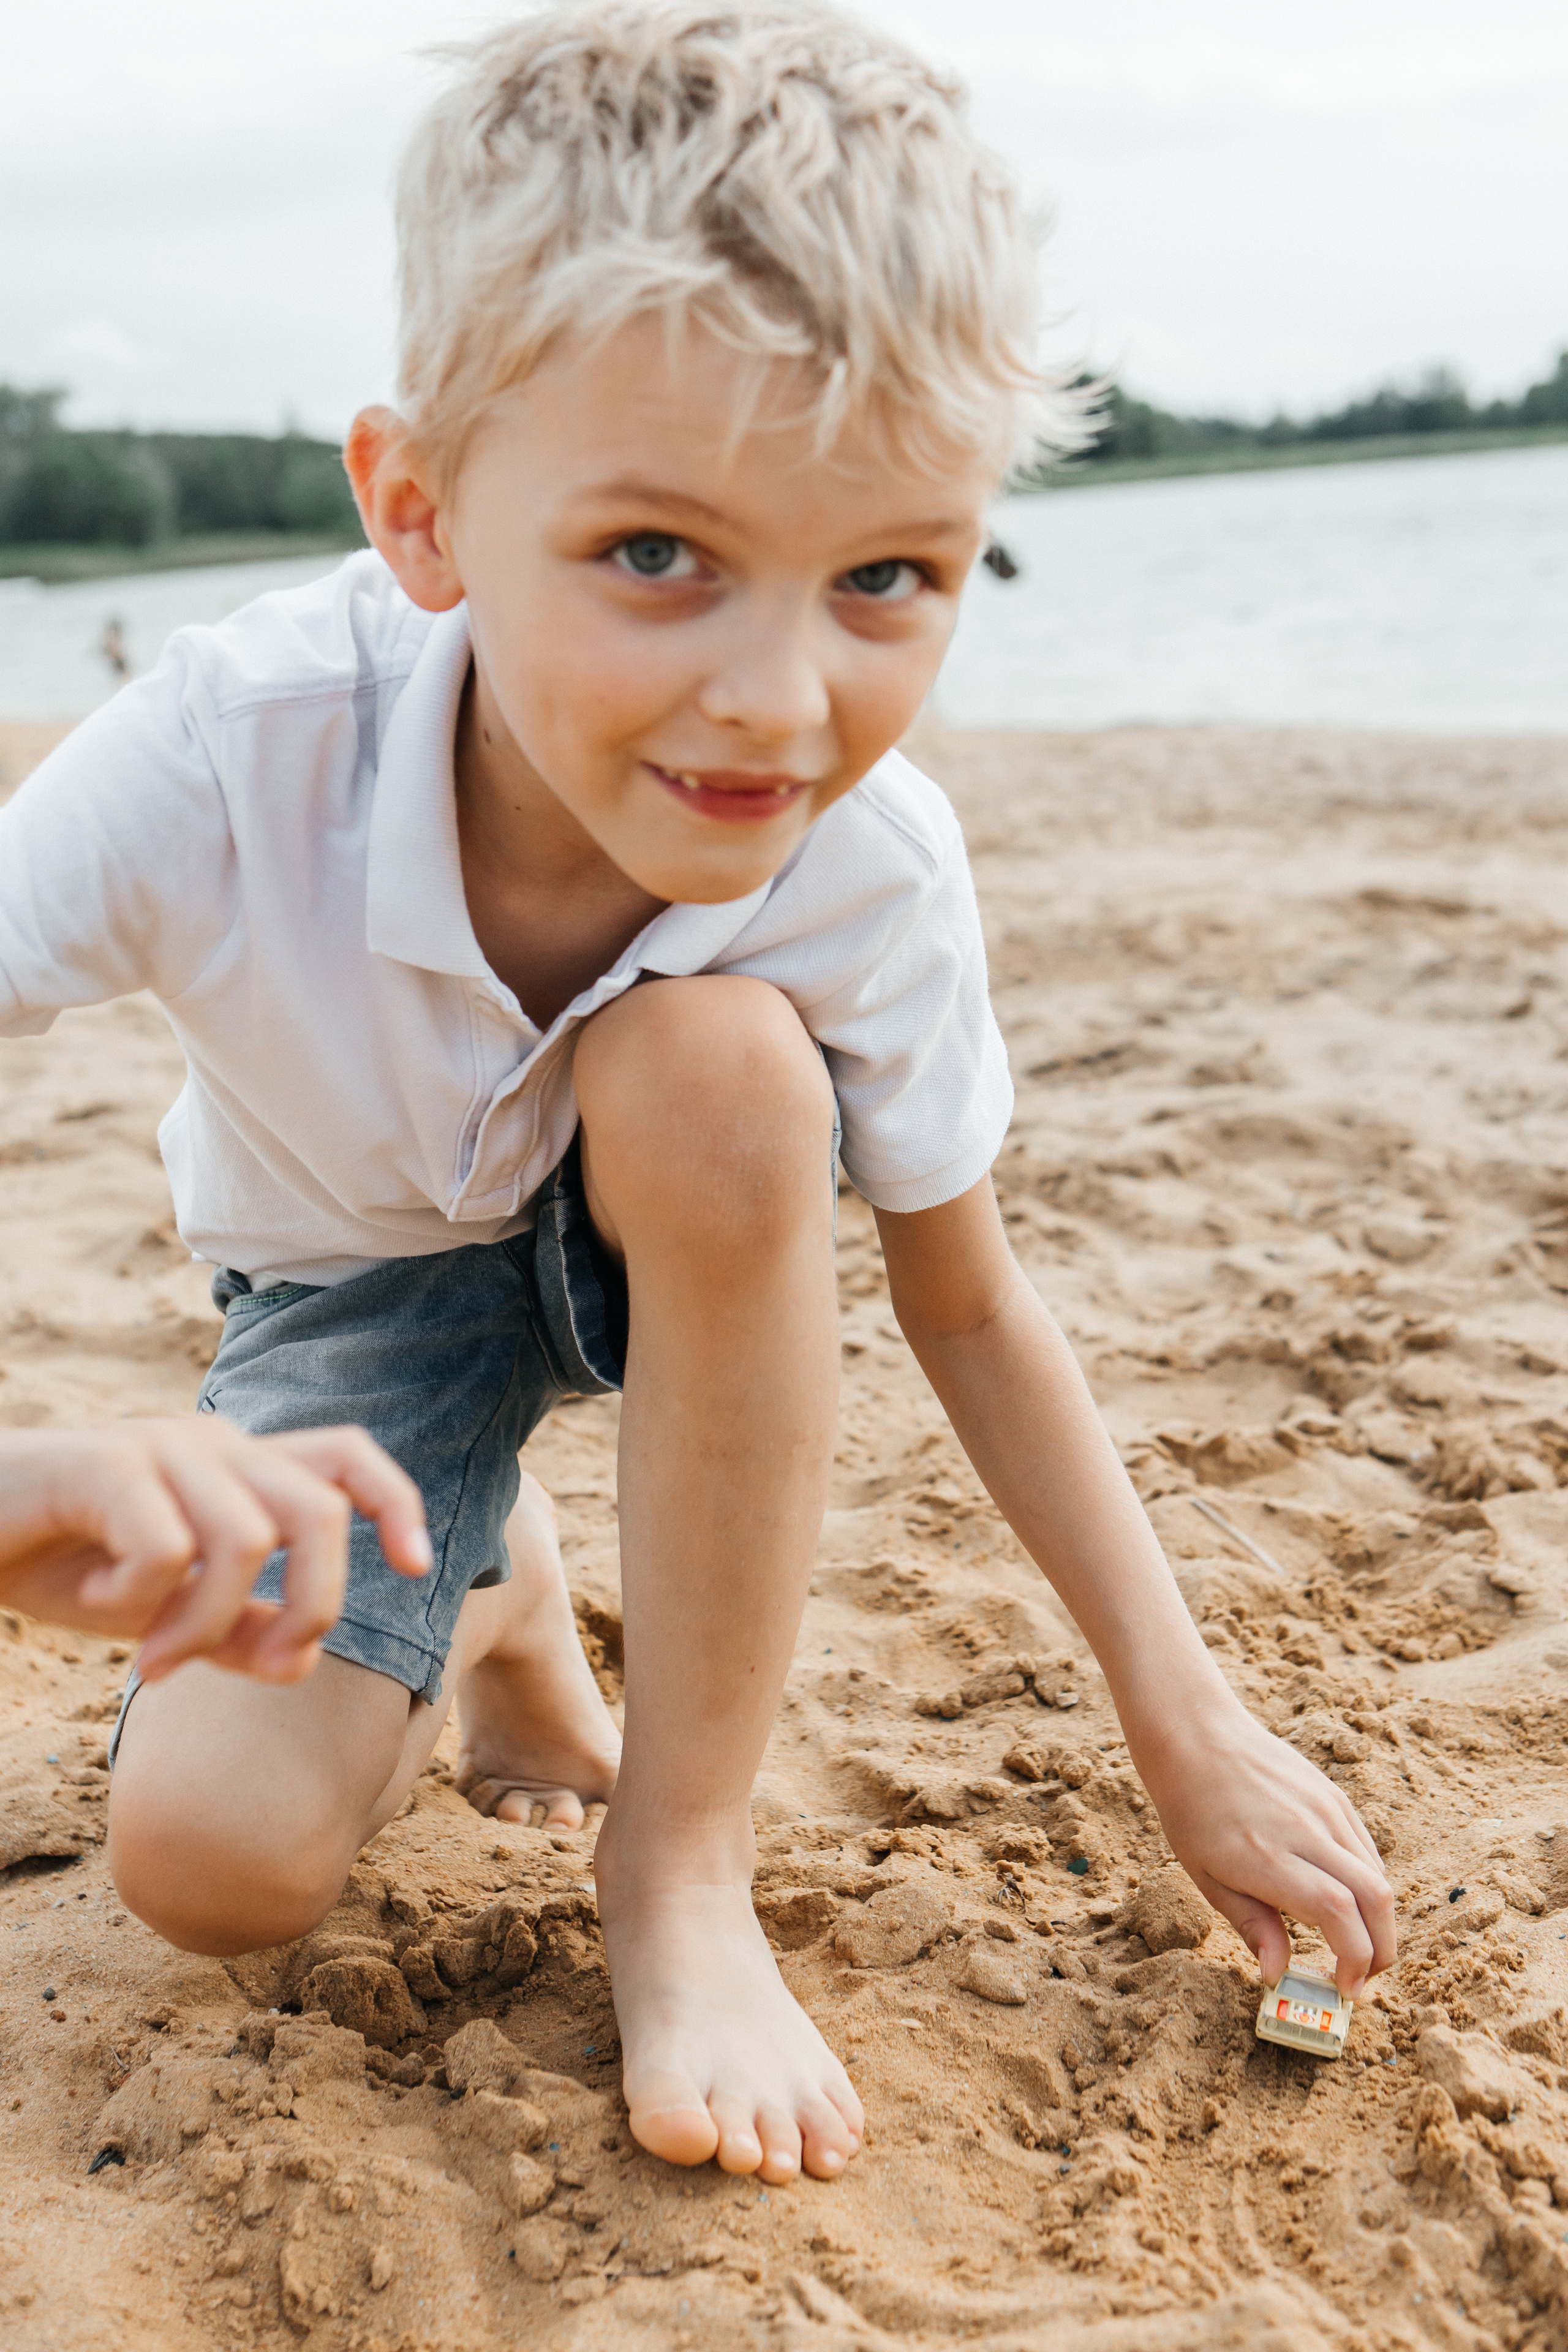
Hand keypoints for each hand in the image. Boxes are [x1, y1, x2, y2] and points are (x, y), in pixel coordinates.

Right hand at [0, 1417, 429, 1685]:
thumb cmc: (65, 1562)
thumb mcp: (162, 1610)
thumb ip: (233, 1630)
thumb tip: (301, 1662)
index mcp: (239, 1468)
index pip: (347, 1455)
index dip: (396, 1503)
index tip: (417, 1566)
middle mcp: (212, 1445)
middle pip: (318, 1511)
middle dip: (312, 1604)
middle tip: (261, 1669)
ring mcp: (160, 1447)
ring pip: (247, 1539)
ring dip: (205, 1624)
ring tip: (153, 1659)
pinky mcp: (104, 1464)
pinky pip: (166, 1546)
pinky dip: (138, 1596)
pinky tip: (94, 1596)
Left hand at [1134, 1696, 1396, 1997]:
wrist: (1196, 1737)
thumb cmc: (1192, 1811)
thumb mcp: (1207, 1878)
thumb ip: (1253, 1926)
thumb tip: (1278, 1977)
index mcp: (1268, 1857)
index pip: (1337, 1913)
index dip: (1354, 1958)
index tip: (1344, 1989)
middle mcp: (1306, 1831)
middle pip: (1375, 1898)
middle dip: (1381, 1951)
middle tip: (1361, 1979)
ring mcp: (1325, 1809)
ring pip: (1378, 1875)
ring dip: (1379, 1921)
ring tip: (1356, 1948)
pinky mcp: (1334, 1796)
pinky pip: (1367, 1850)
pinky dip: (1369, 1886)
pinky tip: (1348, 1903)